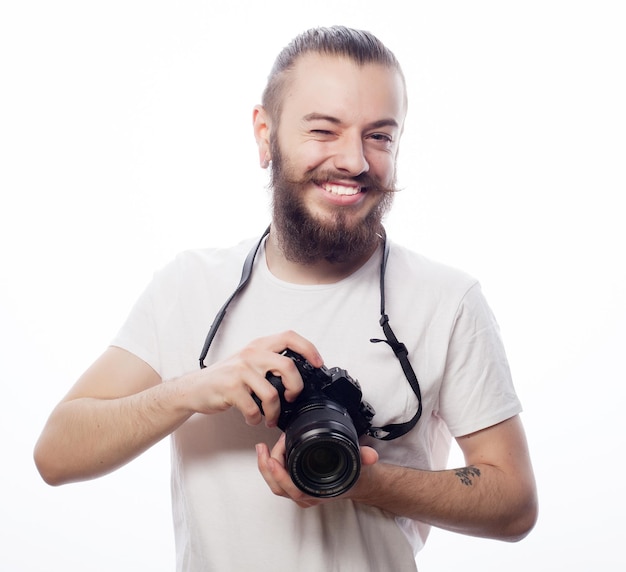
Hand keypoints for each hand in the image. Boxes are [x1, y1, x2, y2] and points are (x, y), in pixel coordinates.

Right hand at [182, 331, 322, 426]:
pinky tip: (253, 418)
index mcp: (259, 345)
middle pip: (288, 366)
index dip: (308, 348)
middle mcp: (251, 354)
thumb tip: (299, 374)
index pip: (289, 337)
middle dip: (296, 387)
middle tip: (292, 398)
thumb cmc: (225, 377)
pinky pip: (253, 408)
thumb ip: (270, 361)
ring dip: (274, 412)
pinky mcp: (231, 388)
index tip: (318, 363)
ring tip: (270, 417)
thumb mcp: (249, 361)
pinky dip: (256, 419)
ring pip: (272, 393)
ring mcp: (241, 370)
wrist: (195, 388)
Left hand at [256, 433, 378, 507]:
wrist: (358, 482)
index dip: (281, 476)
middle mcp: (307, 496)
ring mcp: (301, 491)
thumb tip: (370, 456)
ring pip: (276, 485)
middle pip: (279, 488)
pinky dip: (270, 468)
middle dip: (267, 468)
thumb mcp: (359, 464)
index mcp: (319, 492)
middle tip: (265, 448)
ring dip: (266, 467)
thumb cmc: (355, 474)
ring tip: (261, 448)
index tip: (273, 459)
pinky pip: (278, 480)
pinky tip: (268, 453)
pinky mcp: (296, 484)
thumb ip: (364, 458)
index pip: (295, 490)